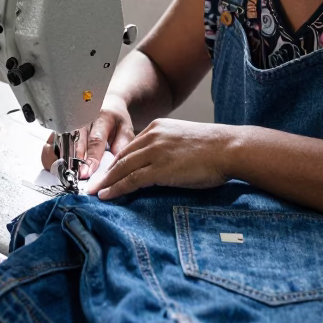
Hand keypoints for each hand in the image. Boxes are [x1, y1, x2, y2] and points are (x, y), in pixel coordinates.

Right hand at [39, 96, 134, 176]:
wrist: (106, 103)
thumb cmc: (115, 119)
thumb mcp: (125, 127)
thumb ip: (122, 143)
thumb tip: (116, 160)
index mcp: (101, 118)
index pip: (95, 140)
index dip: (90, 157)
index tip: (87, 172)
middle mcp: (81, 119)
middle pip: (73, 142)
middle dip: (73, 162)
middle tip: (73, 176)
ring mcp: (67, 123)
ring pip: (57, 143)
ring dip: (59, 161)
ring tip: (62, 174)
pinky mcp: (58, 129)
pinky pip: (49, 145)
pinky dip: (50, 158)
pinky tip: (56, 167)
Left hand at [85, 118, 236, 198]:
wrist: (229, 148)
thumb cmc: (214, 147)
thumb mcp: (184, 140)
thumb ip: (168, 147)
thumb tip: (162, 164)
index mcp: (158, 127)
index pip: (130, 147)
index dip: (116, 161)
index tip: (108, 172)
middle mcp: (152, 136)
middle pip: (121, 157)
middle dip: (105, 172)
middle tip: (93, 184)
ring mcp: (155, 152)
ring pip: (122, 169)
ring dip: (106, 182)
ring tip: (95, 193)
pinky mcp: (160, 168)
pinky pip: (131, 180)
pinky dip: (116, 189)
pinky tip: (107, 195)